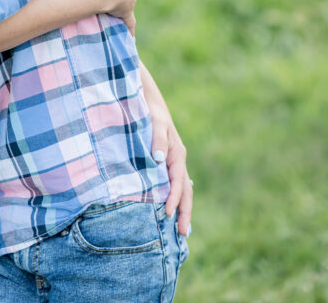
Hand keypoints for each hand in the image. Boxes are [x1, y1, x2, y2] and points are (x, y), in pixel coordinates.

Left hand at [149, 102, 192, 236]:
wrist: (148, 100)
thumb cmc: (151, 111)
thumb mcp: (155, 122)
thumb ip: (158, 139)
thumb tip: (159, 158)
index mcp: (177, 154)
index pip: (178, 182)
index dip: (174, 198)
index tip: (168, 213)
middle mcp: (177, 160)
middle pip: (185, 190)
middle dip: (185, 212)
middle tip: (183, 233)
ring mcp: (172, 162)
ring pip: (181, 190)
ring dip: (182, 208)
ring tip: (180, 229)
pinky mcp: (165, 163)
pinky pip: (172, 184)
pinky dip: (174, 198)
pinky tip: (170, 210)